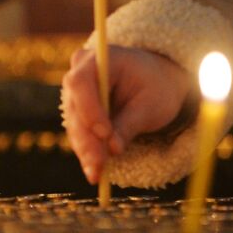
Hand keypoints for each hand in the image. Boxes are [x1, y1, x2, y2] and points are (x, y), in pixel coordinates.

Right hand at [60, 44, 192, 183]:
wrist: (157, 82)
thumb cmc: (157, 86)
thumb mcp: (151, 103)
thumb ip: (130, 123)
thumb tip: (112, 149)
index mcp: (103, 58)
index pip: (82, 82)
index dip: (89, 109)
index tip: (105, 134)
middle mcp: (82, 72)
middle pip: (75, 107)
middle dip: (87, 139)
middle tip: (99, 166)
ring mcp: (77, 93)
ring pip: (75, 124)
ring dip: (86, 151)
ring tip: (97, 174)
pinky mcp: (79, 112)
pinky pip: (79, 134)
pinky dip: (88, 152)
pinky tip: (94, 172)